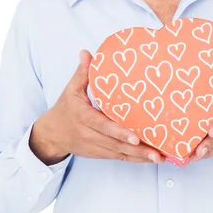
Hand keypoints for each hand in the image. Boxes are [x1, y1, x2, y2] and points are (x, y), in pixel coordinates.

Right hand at [29, 49, 165, 165]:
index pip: (103, 127)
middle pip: (116, 145)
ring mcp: (95, 147)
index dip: (120, 133)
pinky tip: (151, 159)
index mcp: (84, 118)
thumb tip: (87, 52)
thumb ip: (82, 73)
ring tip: (160, 158)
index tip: (136, 137)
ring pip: (120, 154)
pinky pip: (119, 158)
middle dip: (138, 150)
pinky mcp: (100, 154)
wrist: (52, 135)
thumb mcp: (71, 90)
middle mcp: (90, 135)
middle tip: (158, 152)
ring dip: (141, 157)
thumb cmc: (65, 109)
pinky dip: (135, 159)